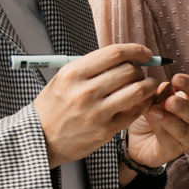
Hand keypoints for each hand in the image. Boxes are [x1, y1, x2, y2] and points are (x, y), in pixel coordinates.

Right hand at [34, 44, 165, 166]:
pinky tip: (142, 101)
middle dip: (140, 69)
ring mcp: (96, 112)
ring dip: (148, 85)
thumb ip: (92, 66)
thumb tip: (124, 56)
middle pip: (128, 71)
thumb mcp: (64, 78)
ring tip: (148, 85)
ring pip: (137, 91)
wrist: (40, 138)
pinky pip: (134, 112)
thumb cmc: (54, 106)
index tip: (144, 52)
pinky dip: (143, 104)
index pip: (114, 53)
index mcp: (73, 73)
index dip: (135, 50)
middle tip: (140, 72)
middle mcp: (85, 92)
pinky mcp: (105, 130)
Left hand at [123, 72, 188, 170]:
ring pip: (184, 130)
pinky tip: (152, 120)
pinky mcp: (176, 151)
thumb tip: (165, 86)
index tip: (176, 79)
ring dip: (169, 120)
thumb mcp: (153, 100)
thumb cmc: (152, 115)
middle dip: (182, 105)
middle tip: (169, 100)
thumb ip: (159, 94)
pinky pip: (170, 141)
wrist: (137, 139)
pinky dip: (160, 129)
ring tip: (154, 111)